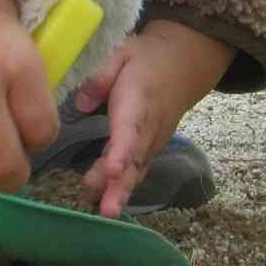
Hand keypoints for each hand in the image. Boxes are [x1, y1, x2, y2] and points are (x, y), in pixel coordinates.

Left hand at [68, 20, 235, 214]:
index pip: (130, 130)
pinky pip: (139, 170)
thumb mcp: (122, 54)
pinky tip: (107, 204)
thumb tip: (81, 104)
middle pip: (135, 160)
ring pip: (138, 170)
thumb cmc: (147, 58)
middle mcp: (149, 127)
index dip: (122, 152)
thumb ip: (101, 76)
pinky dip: (125, 188)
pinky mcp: (151, 147)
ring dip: (121, 193)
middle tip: (107, 210)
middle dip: (120, 186)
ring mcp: (153, 140)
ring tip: (104, 212)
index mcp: (139, 102)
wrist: (184, 64)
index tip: (111, 169)